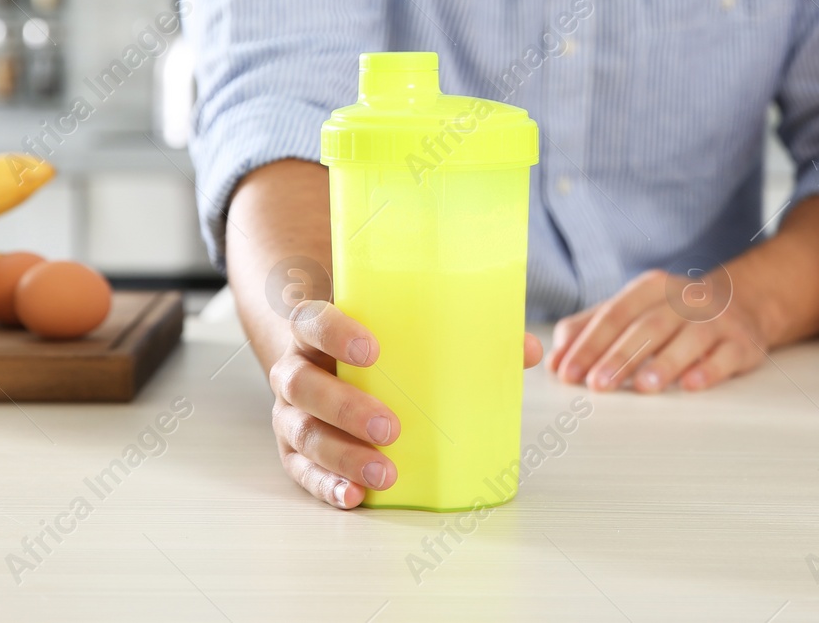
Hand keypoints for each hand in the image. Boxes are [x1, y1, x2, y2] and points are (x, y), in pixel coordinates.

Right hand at [268, 300, 543, 508]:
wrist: (321, 349)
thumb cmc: (370, 336)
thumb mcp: (398, 324)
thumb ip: (458, 330)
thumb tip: (527, 349)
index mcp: (315, 327)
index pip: (313, 321)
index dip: (336, 334)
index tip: (373, 349)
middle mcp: (295, 368)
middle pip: (303, 385)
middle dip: (345, 407)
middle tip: (392, 426)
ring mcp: (291, 411)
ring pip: (302, 433)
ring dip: (342, 455)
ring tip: (386, 473)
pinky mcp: (295, 449)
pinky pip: (303, 470)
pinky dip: (326, 486)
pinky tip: (355, 497)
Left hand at [545, 269, 766, 392]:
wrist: (742, 303)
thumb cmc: (673, 313)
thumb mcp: (633, 309)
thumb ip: (590, 328)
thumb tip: (554, 360)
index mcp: (651, 288)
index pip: (614, 314)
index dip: (589, 343)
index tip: (568, 372)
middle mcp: (684, 300)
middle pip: (648, 327)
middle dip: (619, 356)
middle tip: (597, 385)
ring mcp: (716, 320)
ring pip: (689, 339)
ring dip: (664, 363)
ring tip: (642, 387)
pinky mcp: (742, 343)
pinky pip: (725, 356)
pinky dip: (708, 370)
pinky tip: (691, 385)